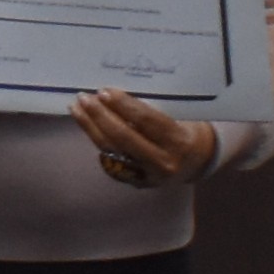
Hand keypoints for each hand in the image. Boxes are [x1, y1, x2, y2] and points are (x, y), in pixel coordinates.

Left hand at [74, 92, 216, 188]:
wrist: (197, 162)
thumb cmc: (185, 130)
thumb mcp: (179, 117)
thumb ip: (152, 111)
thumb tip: (116, 93)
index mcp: (178, 141)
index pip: (146, 121)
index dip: (123, 105)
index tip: (104, 91)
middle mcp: (163, 162)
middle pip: (124, 137)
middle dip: (100, 116)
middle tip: (84, 98)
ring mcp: (147, 176)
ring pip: (112, 150)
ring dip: (90, 127)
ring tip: (77, 108)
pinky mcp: (135, 182)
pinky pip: (111, 160)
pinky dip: (97, 141)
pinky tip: (86, 125)